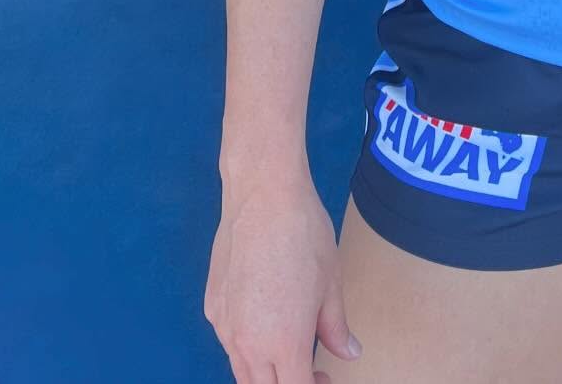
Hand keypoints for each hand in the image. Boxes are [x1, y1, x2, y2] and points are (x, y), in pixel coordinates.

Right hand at [205, 175, 359, 383]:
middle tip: (312, 370)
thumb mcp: (331, 284)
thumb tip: (349, 353)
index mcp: (284, 344)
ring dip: (266, 372)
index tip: (326, 377)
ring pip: (242, 371)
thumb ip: (336, 328)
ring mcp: (225, 327)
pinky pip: (229, 342)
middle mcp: (248, 344)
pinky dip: (247, 345)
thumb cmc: (304, 235)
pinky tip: (264, 318)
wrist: (263, 196)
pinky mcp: (212, 308)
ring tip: (288, 350)